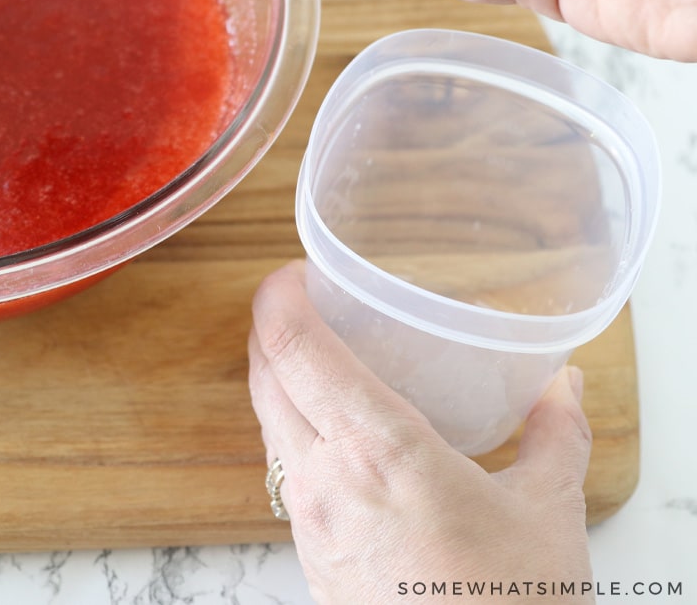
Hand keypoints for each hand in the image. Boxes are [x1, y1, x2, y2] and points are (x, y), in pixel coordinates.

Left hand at [247, 261, 593, 604]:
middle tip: (302, 302)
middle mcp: (324, 477)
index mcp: (377, 449)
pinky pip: (282, 468)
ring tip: (317, 358)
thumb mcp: (548, 511)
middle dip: (271, 327)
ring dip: (277, 378)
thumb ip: (555, 434)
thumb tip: (563, 386)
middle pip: (263, 376)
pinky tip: (332, 432)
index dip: (278, 297)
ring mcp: (308, 519)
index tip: (294, 273)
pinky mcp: (308, 554)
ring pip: (267, 422)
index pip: (291, 348)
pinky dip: (292, 429)